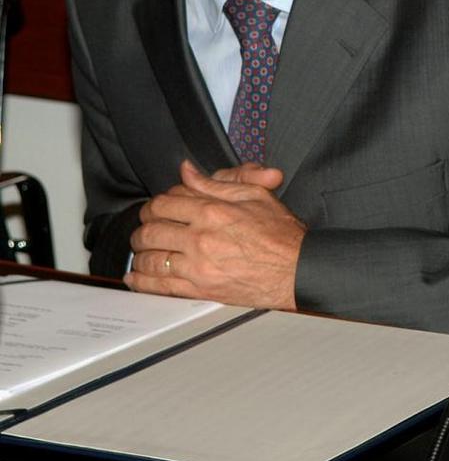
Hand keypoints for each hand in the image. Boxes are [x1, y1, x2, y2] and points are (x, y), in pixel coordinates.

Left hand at [127, 159, 303, 308]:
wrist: (299, 269)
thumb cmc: (282, 234)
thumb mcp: (255, 195)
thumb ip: (217, 182)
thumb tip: (188, 171)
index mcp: (213, 212)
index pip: (164, 204)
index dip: (155, 205)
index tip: (158, 209)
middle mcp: (201, 239)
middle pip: (150, 231)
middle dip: (142, 229)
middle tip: (146, 230)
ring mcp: (199, 267)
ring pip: (149, 260)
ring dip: (140, 255)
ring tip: (144, 252)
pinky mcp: (201, 290)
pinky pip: (159, 287)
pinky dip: (141, 282)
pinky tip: (137, 277)